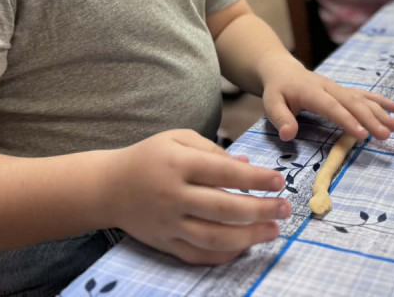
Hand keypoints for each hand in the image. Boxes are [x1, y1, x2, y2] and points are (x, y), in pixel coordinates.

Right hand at [110, 129, 288, 264]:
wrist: (108, 187)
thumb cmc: (148, 157)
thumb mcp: (177, 138)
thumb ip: (213, 149)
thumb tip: (247, 164)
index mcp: (178, 163)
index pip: (224, 172)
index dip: (255, 178)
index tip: (279, 181)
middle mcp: (174, 195)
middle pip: (224, 208)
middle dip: (260, 210)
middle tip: (285, 208)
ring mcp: (169, 223)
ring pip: (214, 237)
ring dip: (249, 237)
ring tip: (273, 231)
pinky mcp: (165, 243)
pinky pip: (198, 255)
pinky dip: (224, 255)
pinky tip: (245, 247)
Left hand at [259, 59, 393, 142]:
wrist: (283, 70)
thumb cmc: (278, 90)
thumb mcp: (272, 103)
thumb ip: (281, 118)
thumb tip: (288, 135)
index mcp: (312, 92)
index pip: (332, 107)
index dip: (347, 120)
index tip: (363, 135)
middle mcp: (330, 88)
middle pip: (353, 103)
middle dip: (371, 119)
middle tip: (387, 134)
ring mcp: (339, 88)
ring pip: (362, 99)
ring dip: (381, 112)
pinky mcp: (344, 90)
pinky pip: (364, 95)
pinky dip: (381, 101)